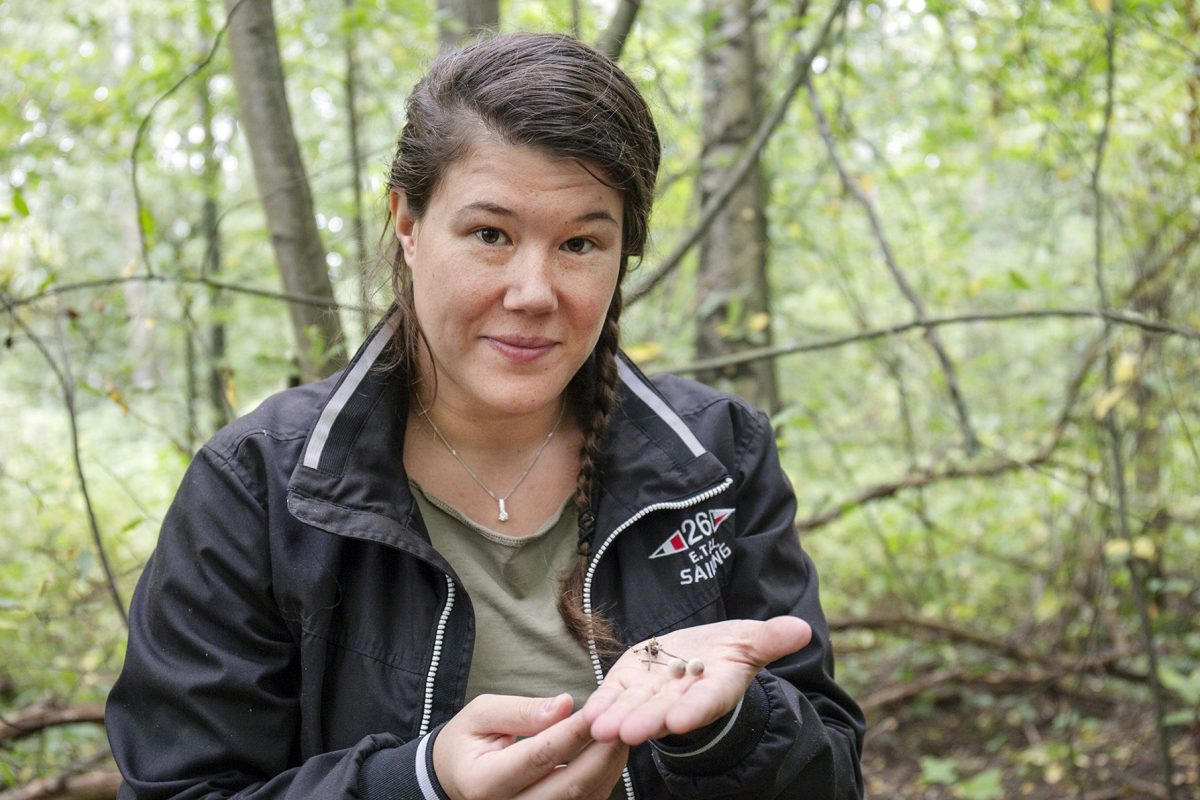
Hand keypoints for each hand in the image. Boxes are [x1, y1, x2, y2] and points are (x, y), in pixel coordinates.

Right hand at [433, 693, 628, 799]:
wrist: (454, 780)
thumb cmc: (468, 743)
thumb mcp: (481, 715)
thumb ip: (521, 710)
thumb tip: (565, 706)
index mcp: (484, 782)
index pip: (539, 756)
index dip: (573, 733)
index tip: (598, 710)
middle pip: (568, 786)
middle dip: (601, 754)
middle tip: (623, 722)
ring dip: (607, 769)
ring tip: (621, 735)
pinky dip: (601, 782)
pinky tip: (609, 756)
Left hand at [582, 616, 810, 745]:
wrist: (699, 654)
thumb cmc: (729, 650)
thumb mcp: (752, 640)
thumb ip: (771, 638)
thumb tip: (803, 630)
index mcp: (717, 687)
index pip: (708, 701)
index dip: (696, 710)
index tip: (683, 720)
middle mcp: (684, 698)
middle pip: (666, 711)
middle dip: (649, 721)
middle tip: (631, 732)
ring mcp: (654, 695)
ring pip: (635, 709)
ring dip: (618, 719)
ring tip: (601, 729)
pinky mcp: (629, 684)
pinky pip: (614, 698)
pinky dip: (602, 706)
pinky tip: (587, 715)